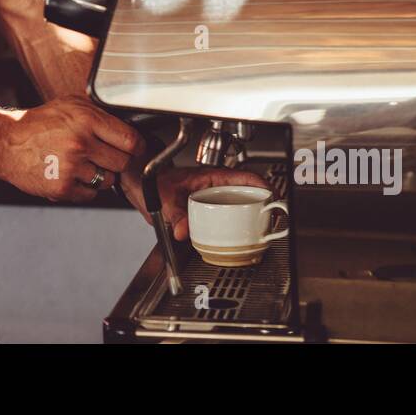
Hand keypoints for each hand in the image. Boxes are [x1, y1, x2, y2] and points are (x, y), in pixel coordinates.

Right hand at [0, 97, 144, 203]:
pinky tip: (72, 175)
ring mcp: (72, 168)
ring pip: (108, 181)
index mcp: (86, 120)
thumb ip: (98, 114)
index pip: (130, 139)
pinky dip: (85, 188)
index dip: (136, 146)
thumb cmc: (37, 124)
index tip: (134, 148)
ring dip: (101, 176)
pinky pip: (91, 194)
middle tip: (104, 156)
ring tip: (83, 165)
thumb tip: (125, 125)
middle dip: (117, 160)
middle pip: (122, 162)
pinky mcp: (63, 188)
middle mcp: (81, 143)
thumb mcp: (69, 105)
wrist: (6, 143)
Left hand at [121, 167, 269, 240]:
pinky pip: (226, 218)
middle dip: (263, 207)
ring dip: (251, 217)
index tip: (276, 198)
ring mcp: (213, 199)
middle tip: (273, 222)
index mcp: (211, 176)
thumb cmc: (152, 180)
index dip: (265, 186)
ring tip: (262, 231)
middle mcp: (215, 187)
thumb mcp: (164, 197)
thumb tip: (183, 230)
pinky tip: (238, 238)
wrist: (139, 184)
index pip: (245, 176)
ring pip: (239, 207)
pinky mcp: (207, 211)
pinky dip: (235, 227)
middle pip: (248, 194)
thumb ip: (174, 214)